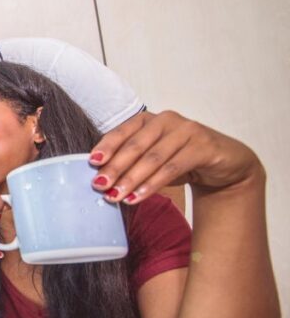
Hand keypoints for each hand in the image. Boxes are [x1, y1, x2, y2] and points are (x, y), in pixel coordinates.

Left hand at [90, 110, 263, 202]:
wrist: (224, 164)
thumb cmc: (180, 160)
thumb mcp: (152, 159)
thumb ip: (131, 163)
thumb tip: (101, 181)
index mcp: (149, 119)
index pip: (122, 131)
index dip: (107, 146)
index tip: (92, 162)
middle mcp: (166, 120)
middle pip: (135, 145)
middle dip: (115, 167)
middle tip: (99, 185)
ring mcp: (186, 131)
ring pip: (153, 157)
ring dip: (131, 179)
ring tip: (115, 196)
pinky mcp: (203, 146)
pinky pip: (173, 167)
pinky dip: (153, 184)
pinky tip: (138, 197)